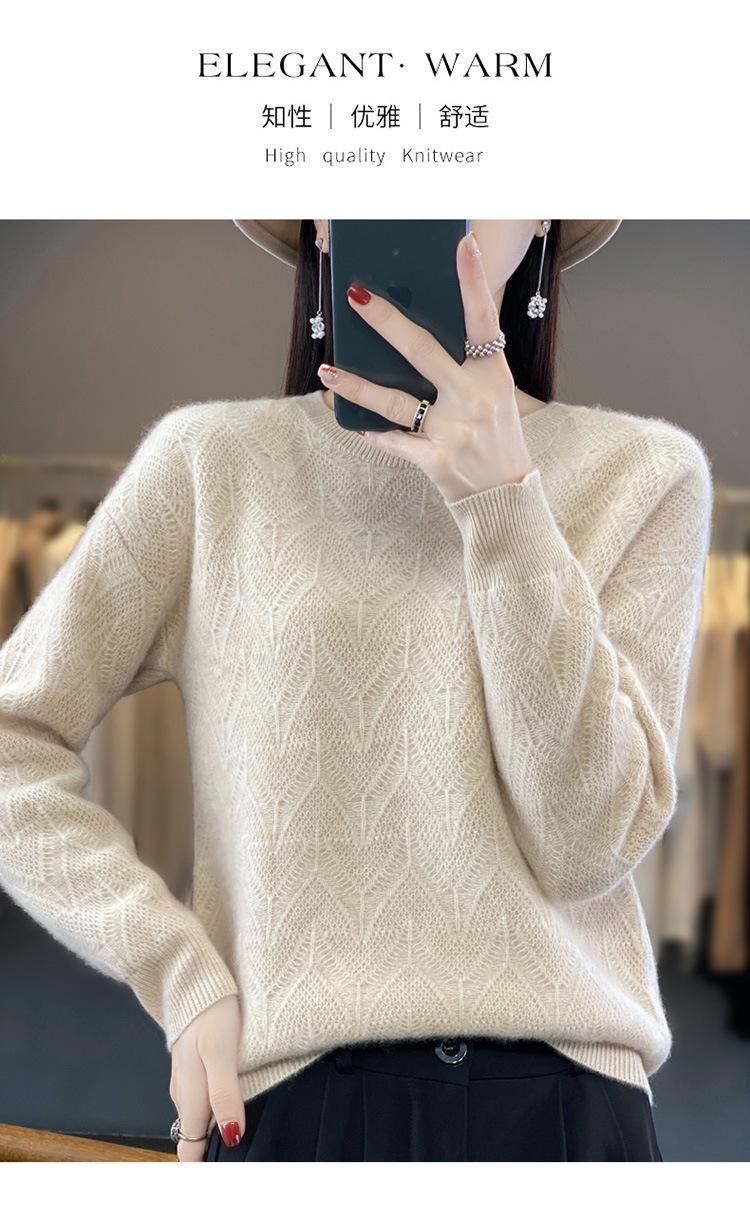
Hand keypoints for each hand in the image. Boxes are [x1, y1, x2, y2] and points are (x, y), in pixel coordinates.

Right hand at [169, 994, 243, 1161]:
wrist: (194, 977)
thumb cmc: (211, 1012)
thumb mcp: (222, 1054)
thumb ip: (225, 1096)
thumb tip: (231, 1135)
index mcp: (190, 1094)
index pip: (191, 1147)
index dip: (202, 1165)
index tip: (222, 1173)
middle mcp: (182, 1090)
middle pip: (191, 1135)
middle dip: (204, 1152)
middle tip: (230, 1161)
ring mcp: (183, 1076)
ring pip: (192, 1115)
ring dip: (205, 1130)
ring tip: (227, 1137)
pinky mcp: (188, 1062)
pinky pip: (194, 1095)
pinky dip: (205, 1107)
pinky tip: (220, 1103)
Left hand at [317, 230, 534, 502]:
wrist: (507, 499)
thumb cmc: (496, 438)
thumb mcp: (494, 396)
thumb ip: (464, 367)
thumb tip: (409, 333)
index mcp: (493, 375)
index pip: (483, 320)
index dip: (472, 281)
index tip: (462, 243)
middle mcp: (475, 398)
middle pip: (423, 351)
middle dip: (386, 321)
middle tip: (355, 295)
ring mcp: (454, 431)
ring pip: (395, 400)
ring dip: (357, 385)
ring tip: (327, 372)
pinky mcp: (436, 461)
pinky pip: (395, 443)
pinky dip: (374, 434)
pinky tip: (352, 423)